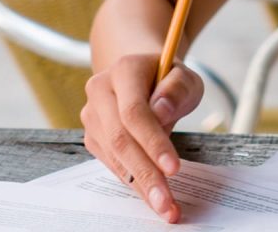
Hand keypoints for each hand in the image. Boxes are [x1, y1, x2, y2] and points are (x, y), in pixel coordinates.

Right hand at [81, 55, 203, 221]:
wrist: (141, 76)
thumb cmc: (167, 78)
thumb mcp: (185, 76)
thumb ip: (178, 89)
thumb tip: (161, 112)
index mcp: (123, 71)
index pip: (134, 111)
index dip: (153, 142)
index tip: (174, 168)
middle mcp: (100, 92)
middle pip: (120, 139)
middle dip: (146, 174)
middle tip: (166, 202)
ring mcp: (92, 116)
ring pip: (114, 156)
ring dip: (140, 185)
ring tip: (164, 207)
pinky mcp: (93, 137)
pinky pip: (113, 164)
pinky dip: (133, 182)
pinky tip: (152, 196)